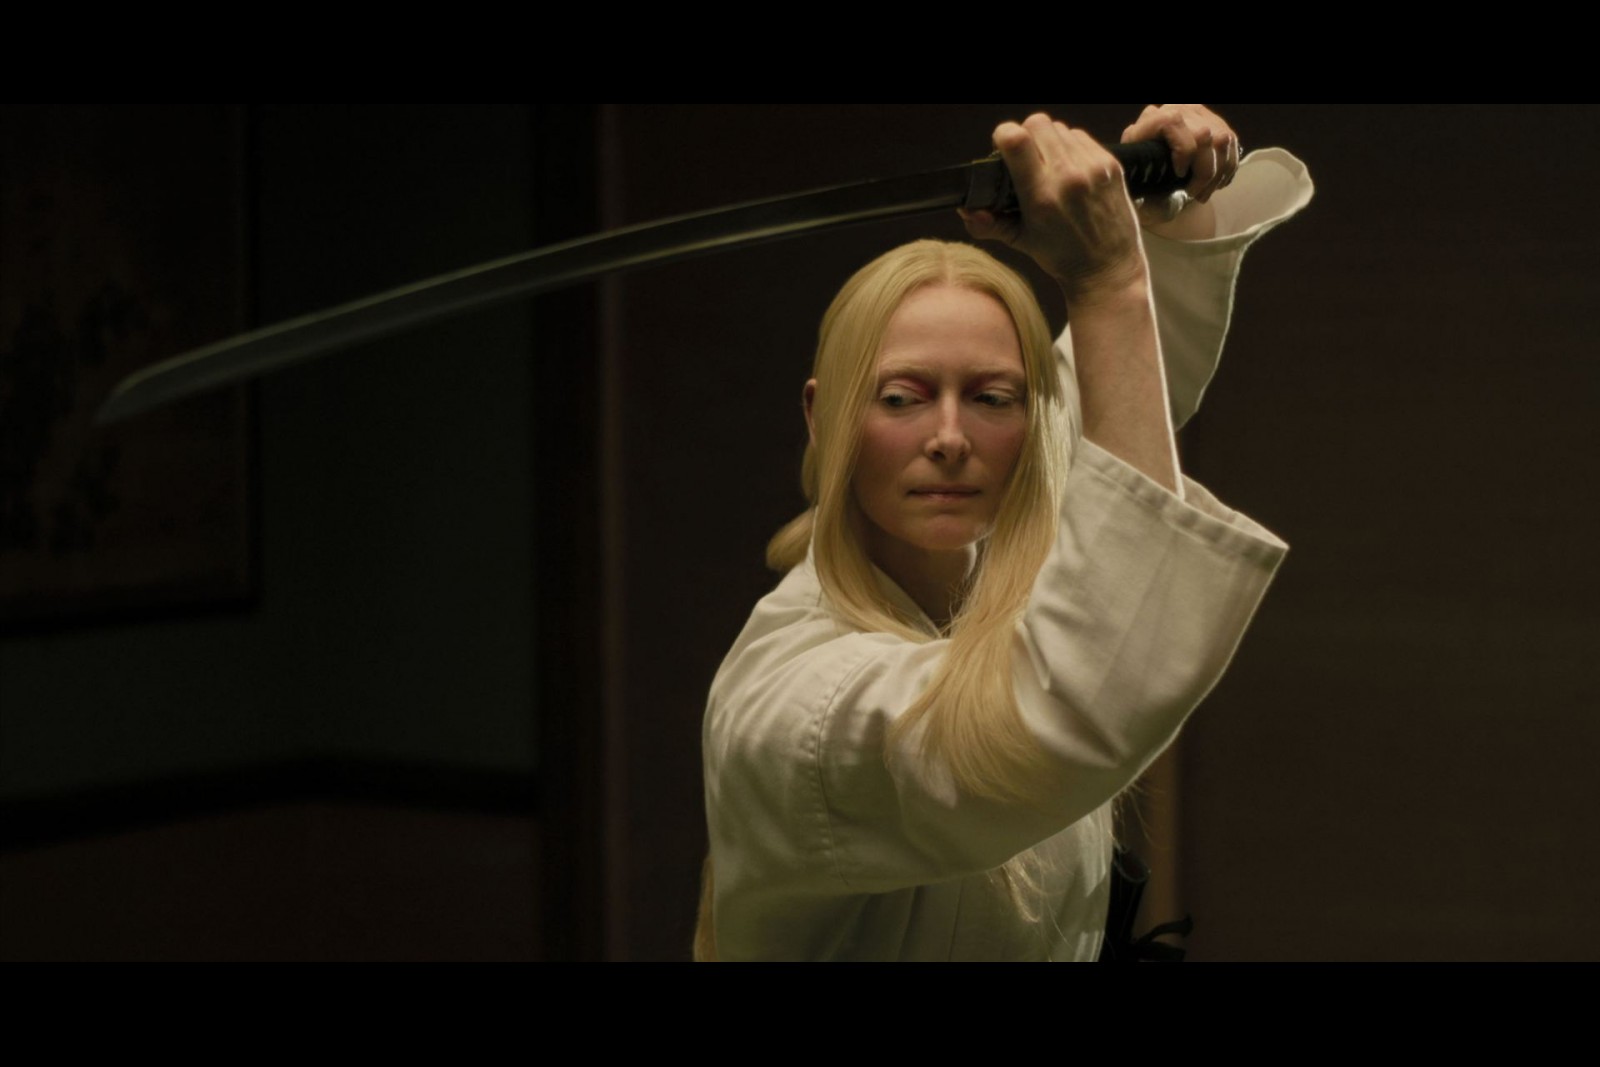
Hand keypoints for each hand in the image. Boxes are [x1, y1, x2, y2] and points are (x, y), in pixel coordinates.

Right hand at [961, 113, 1145, 306]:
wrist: (1108, 268)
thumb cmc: (1063, 256)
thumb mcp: (1021, 241)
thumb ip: (988, 225)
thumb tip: (965, 209)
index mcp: (1041, 196)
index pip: (1017, 139)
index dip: (1004, 135)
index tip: (1002, 146)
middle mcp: (1068, 177)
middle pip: (1037, 123)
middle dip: (1026, 136)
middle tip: (1026, 158)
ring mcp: (1092, 168)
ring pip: (1060, 128)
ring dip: (1049, 141)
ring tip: (1049, 165)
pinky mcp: (1111, 164)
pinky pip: (1081, 137)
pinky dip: (1071, 147)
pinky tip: (1070, 168)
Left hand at [1122, 104, 1239, 228]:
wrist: (1154, 165)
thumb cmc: (1140, 173)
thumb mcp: (1133, 173)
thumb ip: (1138, 174)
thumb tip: (1146, 192)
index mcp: (1156, 118)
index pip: (1173, 123)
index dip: (1181, 151)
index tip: (1179, 175)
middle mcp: (1181, 109)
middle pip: (1205, 137)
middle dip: (1204, 173)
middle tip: (1194, 195)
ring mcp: (1203, 115)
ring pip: (1223, 142)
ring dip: (1217, 175)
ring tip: (1203, 194)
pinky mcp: (1219, 125)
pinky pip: (1233, 145)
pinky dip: (1227, 169)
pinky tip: (1215, 184)